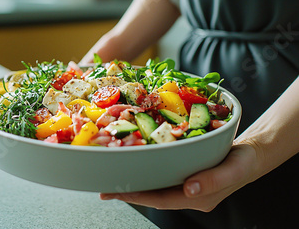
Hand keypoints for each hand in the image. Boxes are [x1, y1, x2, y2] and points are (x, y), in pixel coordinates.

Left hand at [100, 143, 256, 211]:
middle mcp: (186, 193)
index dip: (137, 196)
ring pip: (154, 185)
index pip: (160, 200)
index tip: (117, 192)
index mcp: (196, 198)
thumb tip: (189, 189)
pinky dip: (145, 169)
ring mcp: (184, 185)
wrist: (252, 155)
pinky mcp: (183, 173)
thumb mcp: (233, 170)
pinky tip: (133, 163)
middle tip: (104, 188)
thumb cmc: (244, 163)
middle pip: (152, 194)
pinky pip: (161, 174)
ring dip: (134, 182)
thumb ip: (213, 180)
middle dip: (128, 192)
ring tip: (112, 177)